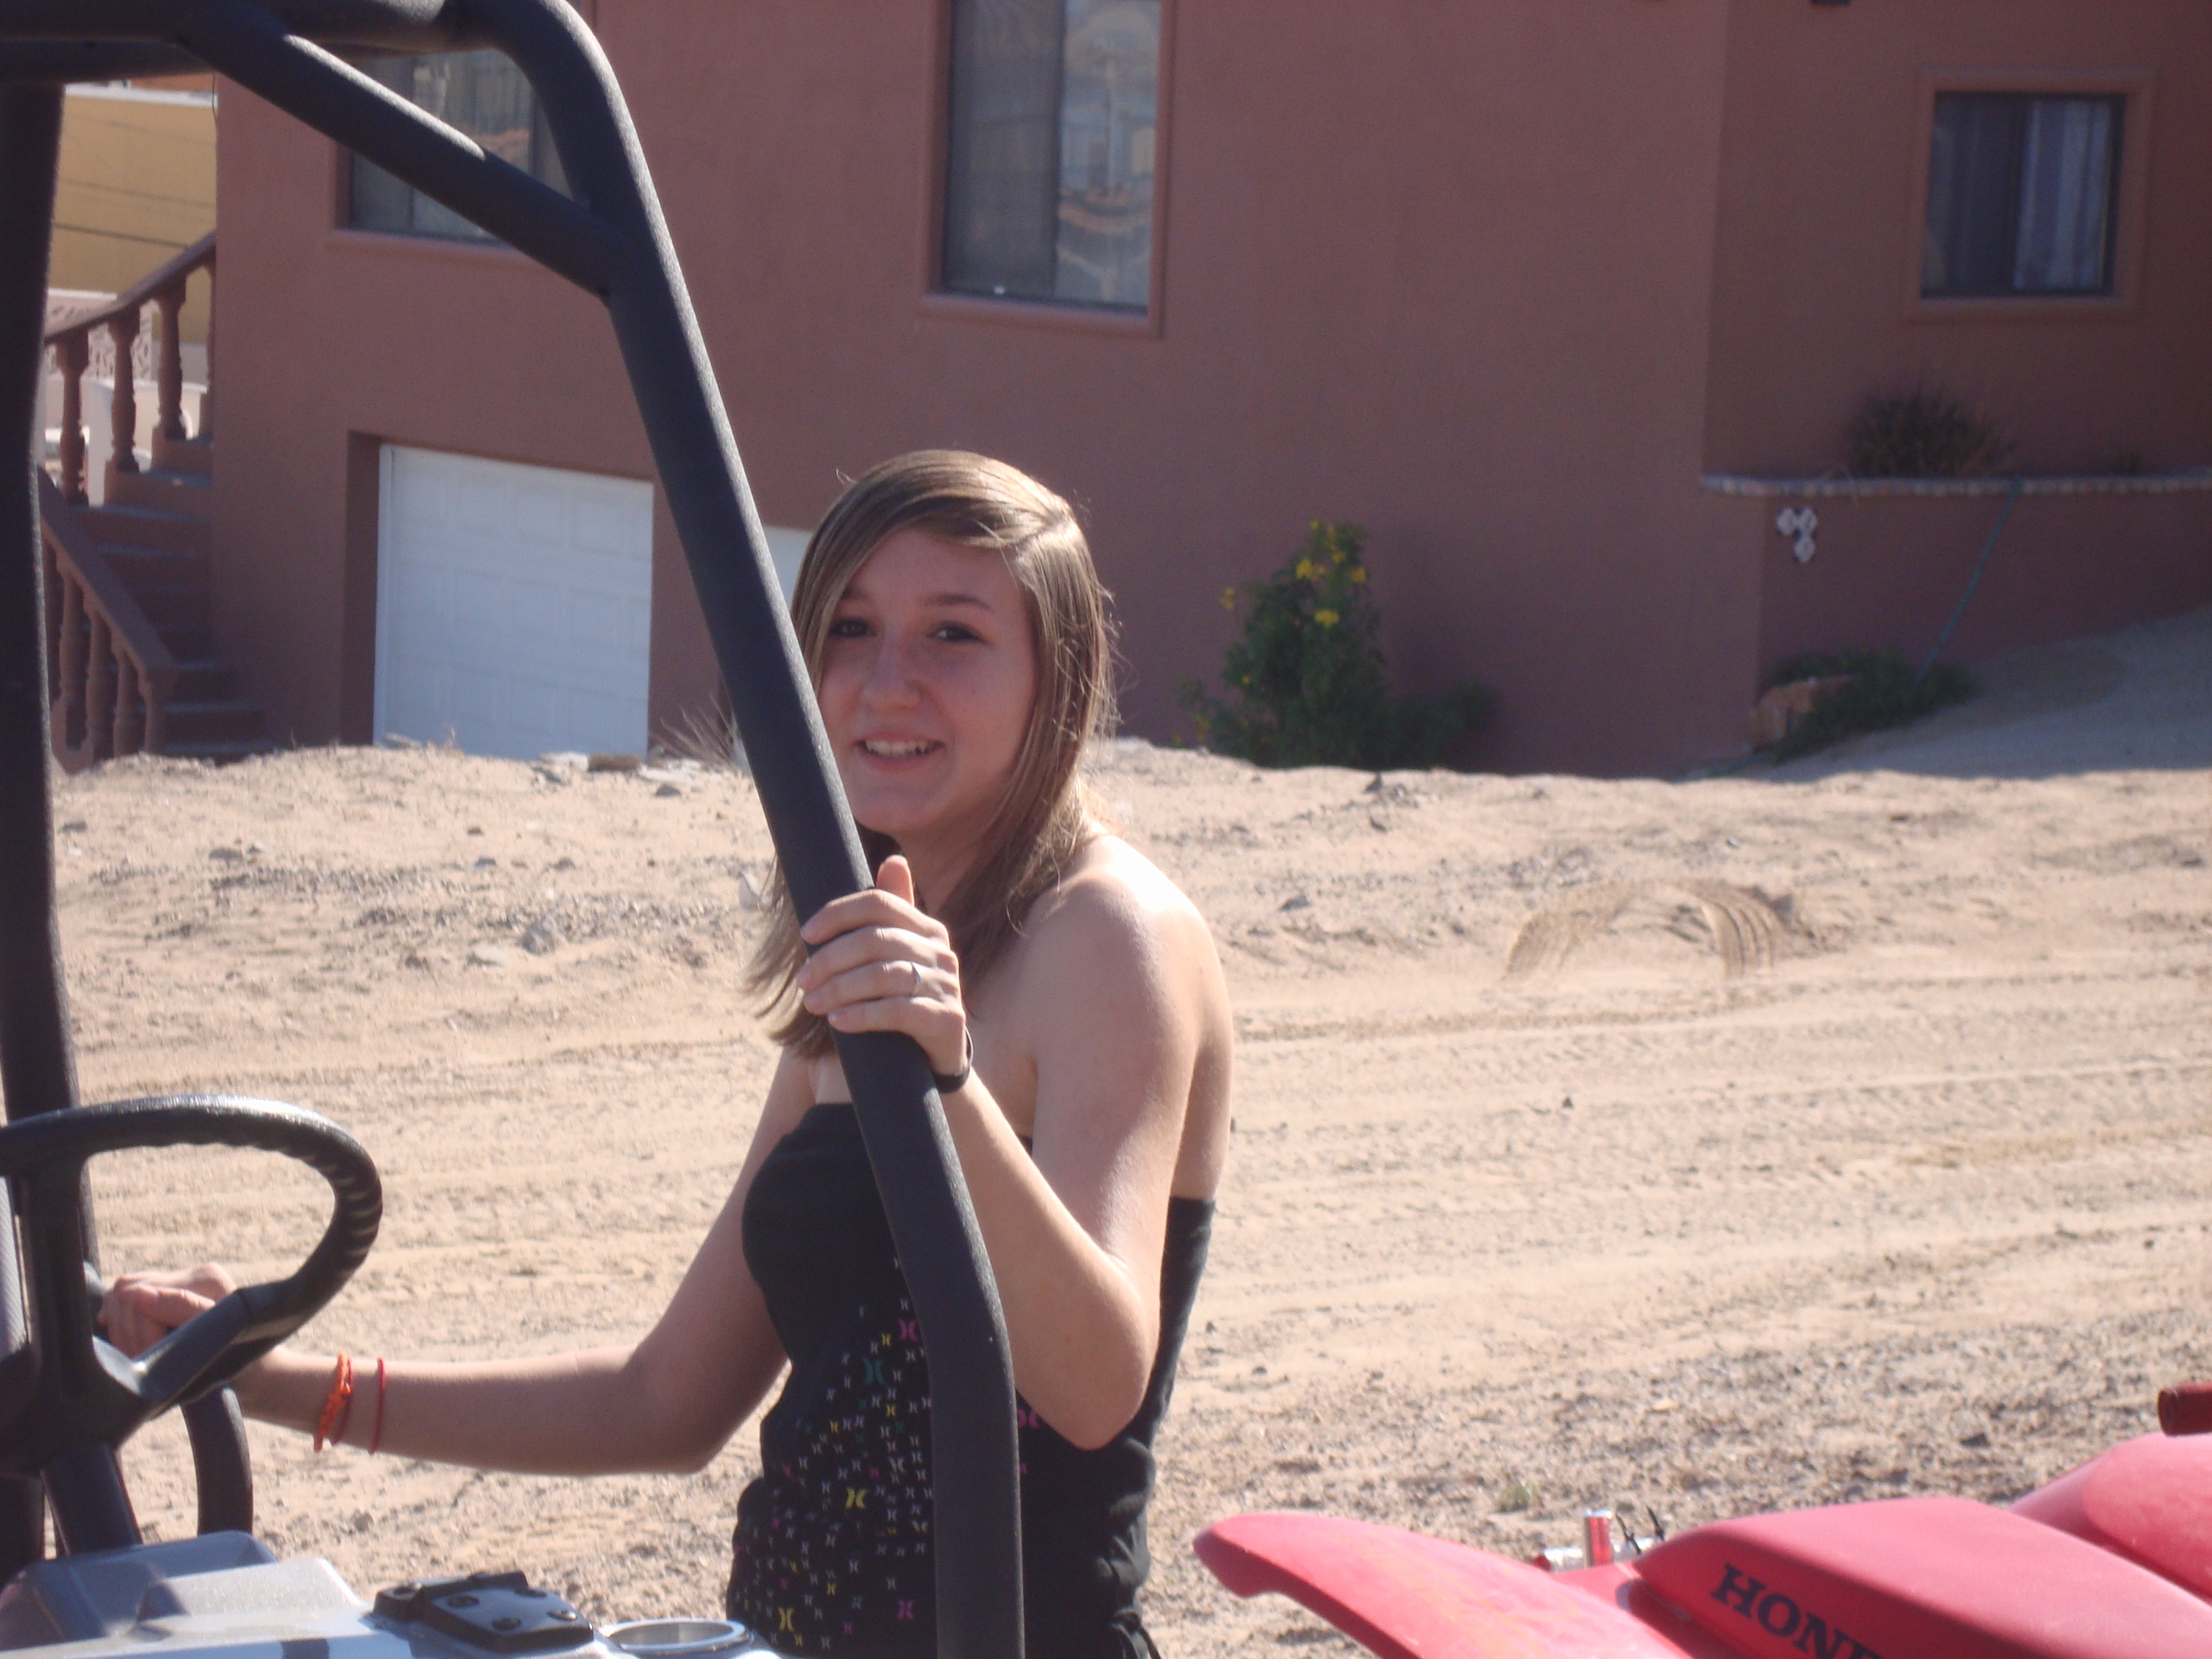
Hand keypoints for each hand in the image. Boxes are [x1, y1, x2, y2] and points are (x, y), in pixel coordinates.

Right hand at [99, 1263, 237, 1358]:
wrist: (253, 1373)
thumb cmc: (238, 1358)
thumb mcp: (214, 1338)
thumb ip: (180, 1310)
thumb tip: (137, 1295)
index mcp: (205, 1279)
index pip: (139, 1296)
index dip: (137, 1334)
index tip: (149, 1361)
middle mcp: (190, 1274)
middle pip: (125, 1293)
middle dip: (125, 1333)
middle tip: (139, 1362)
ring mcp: (175, 1284)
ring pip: (120, 1296)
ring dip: (119, 1330)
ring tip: (136, 1357)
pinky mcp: (161, 1298)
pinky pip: (122, 1302)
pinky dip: (117, 1323)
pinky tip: (122, 1341)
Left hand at [796, 856, 968, 1078]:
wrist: (938, 1054)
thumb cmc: (906, 998)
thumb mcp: (898, 956)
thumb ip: (891, 915)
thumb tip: (895, 859)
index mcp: (927, 928)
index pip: (879, 904)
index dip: (839, 913)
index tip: (805, 933)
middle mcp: (941, 951)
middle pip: (875, 940)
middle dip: (831, 958)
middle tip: (803, 980)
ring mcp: (946, 985)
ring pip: (883, 976)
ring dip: (839, 989)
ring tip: (812, 1004)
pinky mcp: (947, 1019)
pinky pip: (897, 1012)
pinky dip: (862, 1015)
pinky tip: (837, 1021)